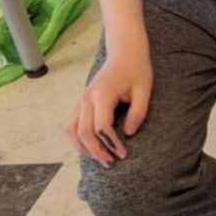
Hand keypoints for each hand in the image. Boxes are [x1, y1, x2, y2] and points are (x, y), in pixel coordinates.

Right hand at [67, 45, 151, 164]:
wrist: (124, 52)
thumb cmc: (136, 69)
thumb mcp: (144, 90)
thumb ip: (138, 113)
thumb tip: (128, 134)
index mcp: (102, 95)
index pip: (101, 127)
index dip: (111, 143)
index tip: (123, 154)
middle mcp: (87, 98)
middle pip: (83, 132)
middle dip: (96, 151)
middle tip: (111, 162)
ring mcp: (81, 100)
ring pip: (71, 130)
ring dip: (83, 147)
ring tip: (100, 158)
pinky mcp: (81, 103)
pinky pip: (71, 125)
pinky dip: (78, 139)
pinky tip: (91, 147)